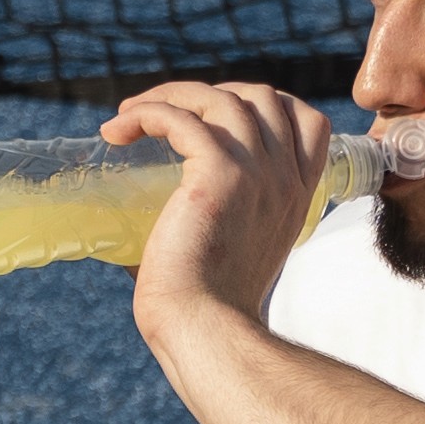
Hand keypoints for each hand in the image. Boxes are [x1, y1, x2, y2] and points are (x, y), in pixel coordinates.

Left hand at [102, 77, 340, 342]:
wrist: (206, 331)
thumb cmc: (206, 310)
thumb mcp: (230, 254)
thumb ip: (208, 225)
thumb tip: (134, 223)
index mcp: (296, 197)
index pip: (307, 121)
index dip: (266, 104)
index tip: (218, 115)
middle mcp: (284, 178)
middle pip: (264, 97)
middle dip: (213, 92)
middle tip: (165, 113)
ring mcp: (258, 172)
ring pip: (222, 99)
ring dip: (172, 95)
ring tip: (131, 114)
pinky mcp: (221, 174)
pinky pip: (182, 118)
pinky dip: (147, 114)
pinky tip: (117, 130)